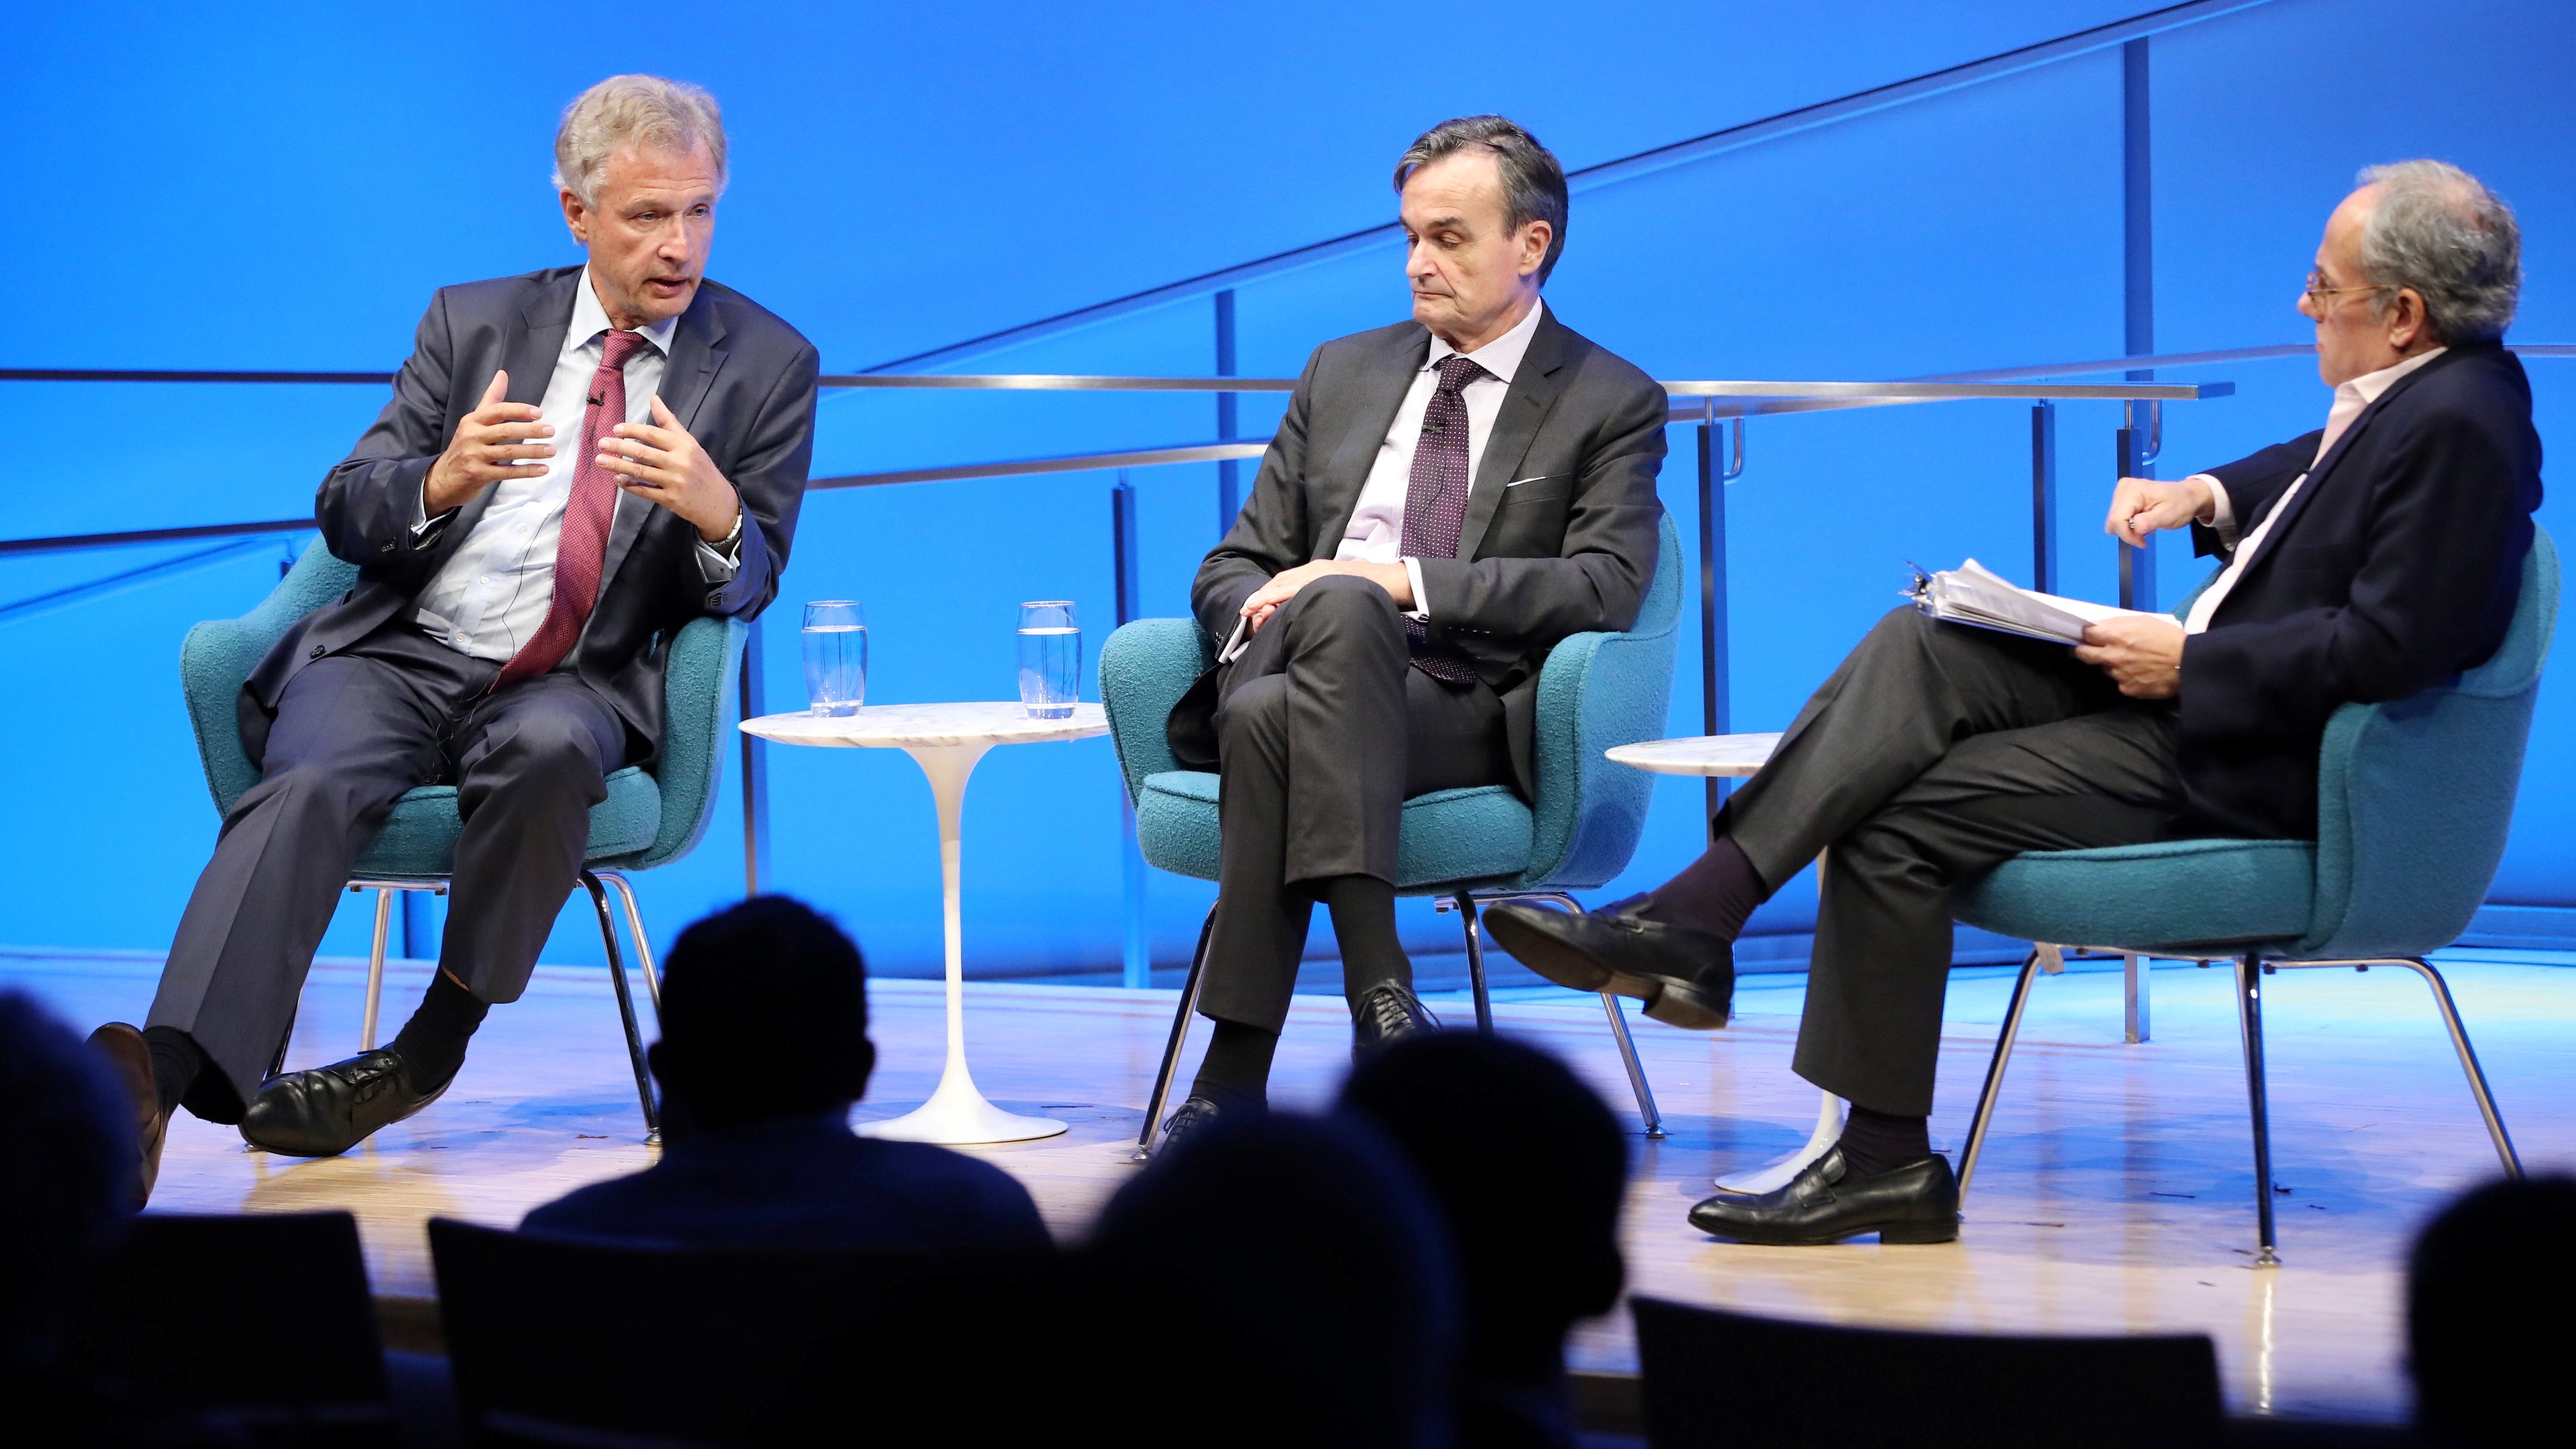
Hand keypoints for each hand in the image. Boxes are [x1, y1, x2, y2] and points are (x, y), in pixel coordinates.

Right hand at [425, 371, 552, 513]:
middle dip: (530, 431)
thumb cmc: (464, 446)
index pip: (497, 411)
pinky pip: (507, 472)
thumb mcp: (474, 421)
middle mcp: (472, 436)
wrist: (443, 478)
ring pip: (508, 451)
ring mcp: (474, 456)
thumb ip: (491, 399)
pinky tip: (542, 469)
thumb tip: (502, 374)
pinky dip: (527, 471)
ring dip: (533, 451)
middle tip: (550, 430)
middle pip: (505, 431)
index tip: (538, 412)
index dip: (518, 410)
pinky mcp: (479, 475)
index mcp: (472, 421)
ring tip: (551, 450)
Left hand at [597, 396, 741, 542]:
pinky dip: (630, 485)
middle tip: (601, 443)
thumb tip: (654, 398)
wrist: (719, 502)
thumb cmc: (701, 468)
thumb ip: (669, 422)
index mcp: (684, 445)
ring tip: (601, 461)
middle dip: (619, 447)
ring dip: (618, 466)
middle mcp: (679, 462)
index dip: (632, 431)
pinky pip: (645, 491)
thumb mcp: (690, 443)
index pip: (653, 434)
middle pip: (643, 453)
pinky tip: (618, 479)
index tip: (616, 429)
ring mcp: (675, 482)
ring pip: (641, 472)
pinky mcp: (671, 499)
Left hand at [1238, 559, 1412, 632]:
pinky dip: (1280, 596)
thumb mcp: (1344, 589)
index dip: (1270, 593)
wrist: (1394, 579)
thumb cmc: (1371, 587)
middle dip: (1262, 596)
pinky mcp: (1326, 578)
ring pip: (1285, 584)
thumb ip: (1330, 594)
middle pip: (1282, 581)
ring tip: (1249, 610)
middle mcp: (1317, 568)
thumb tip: (1321, 608)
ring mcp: (1321, 572)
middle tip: (1245, 611)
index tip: (1256, 606)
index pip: (1288, 581)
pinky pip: (1298, 588)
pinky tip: (1268, 605)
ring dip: (1265, 597)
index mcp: (1319, 571)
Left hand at [2073, 614, 2185, 697]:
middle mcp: (2110, 656)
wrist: (2188, 663)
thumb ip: (2118, 624)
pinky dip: (2127, 678)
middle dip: (2082, 651)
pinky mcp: (2127, 689)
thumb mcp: (2143, 621)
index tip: (2086, 637)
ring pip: (2106, 669)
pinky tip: (2141, 674)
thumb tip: (2100, 627)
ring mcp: (2117, 675)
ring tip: (2132, 662)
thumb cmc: (2168, 638)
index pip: (2086, 635)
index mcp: (2113, 635)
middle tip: (2087, 650)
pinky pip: (2121, 682)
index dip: (2085, 635)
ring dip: (2112, 665)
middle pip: (2083, 655)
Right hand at [2103, 474, 2212, 546]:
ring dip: (2128, 530)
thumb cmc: (2181, 505)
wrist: (2186, 496)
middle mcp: (2123, 488)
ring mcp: (2121, 492)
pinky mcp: (2121, 497)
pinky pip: (2117, 518)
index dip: (2127, 535)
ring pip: (2113, 522)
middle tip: (2145, 535)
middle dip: (2128, 533)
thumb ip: (2151, 521)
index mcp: (2133, 490)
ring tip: (2146, 525)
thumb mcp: (2169, 515)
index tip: (2143, 542)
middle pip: (2112, 521)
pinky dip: (2128, 525)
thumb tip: (2136, 527)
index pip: (2117, 519)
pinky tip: (2142, 521)